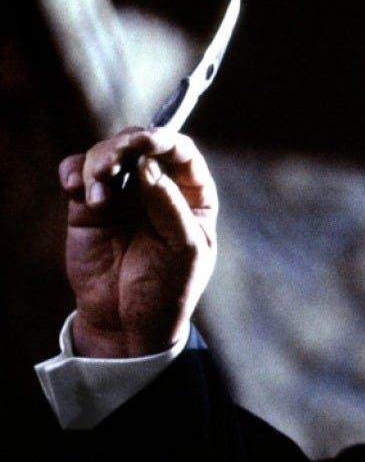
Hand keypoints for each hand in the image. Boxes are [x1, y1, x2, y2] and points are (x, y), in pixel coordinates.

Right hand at [58, 127, 217, 357]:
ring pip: (106, 153)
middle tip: (113, 164)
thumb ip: (168, 206)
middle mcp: (158, 186)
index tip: (146, 140)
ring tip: (99, 194)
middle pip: (139, 143)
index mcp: (192, 194)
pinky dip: (74, 172)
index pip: (181, 152)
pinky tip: (77, 190)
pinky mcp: (89, 206)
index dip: (164, 139)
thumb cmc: (168, 288)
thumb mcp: (183, 250)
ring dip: (98, 162)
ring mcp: (123, 194)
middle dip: (123, 146)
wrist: (128, 323)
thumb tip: (147, 165)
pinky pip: (78, 173)